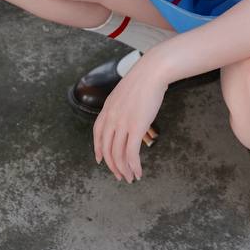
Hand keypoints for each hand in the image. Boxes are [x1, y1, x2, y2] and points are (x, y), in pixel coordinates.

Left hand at [93, 54, 167, 181]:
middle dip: (113, 165)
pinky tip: (138, 172)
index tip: (100, 160)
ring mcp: (122, 123)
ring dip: (124, 170)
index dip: (98, 149)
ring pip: (118, 154)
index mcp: (108, 108)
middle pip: (107, 148)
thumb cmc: (144, 79)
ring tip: (130, 177)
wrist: (152, 72)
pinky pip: (131, 153)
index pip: (97, 133)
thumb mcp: (126, 92)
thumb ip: (123, 105)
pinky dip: (134, 166)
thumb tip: (129, 114)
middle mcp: (111, 118)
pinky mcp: (136, 128)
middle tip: (120, 175)